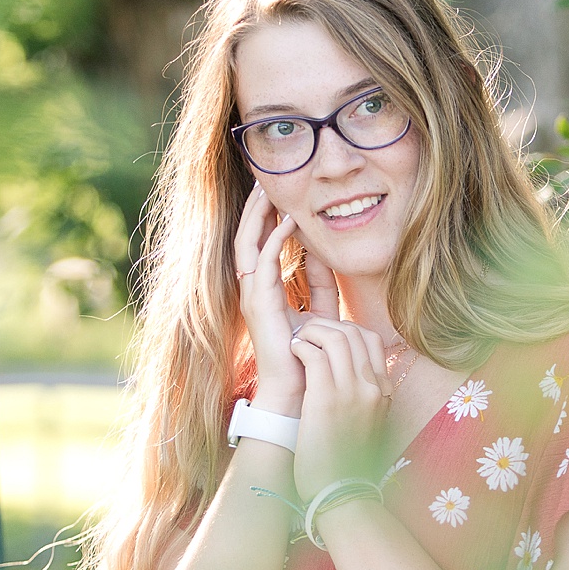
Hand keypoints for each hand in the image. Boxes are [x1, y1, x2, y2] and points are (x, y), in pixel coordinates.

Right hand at [232, 183, 340, 415]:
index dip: (265, 219)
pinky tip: (290, 222)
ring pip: (247, 245)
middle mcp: (252, 291)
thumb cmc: (310, 355)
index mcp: (263, 291)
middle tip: (265, 181)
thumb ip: (320, 282)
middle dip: (255, 209)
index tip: (277, 194)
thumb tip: (322, 251)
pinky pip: (262, 263)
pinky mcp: (258, 304)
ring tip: (270, 191)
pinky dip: (275, 239)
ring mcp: (251, 297)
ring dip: (259, 216)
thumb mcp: (321, 310)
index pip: (258, 245)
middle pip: (246, 238)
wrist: (299, 388)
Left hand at [287, 316, 389, 497]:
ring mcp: (352, 392)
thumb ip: (361, 395)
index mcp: (384, 392)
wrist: (339, 492)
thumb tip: (343, 374)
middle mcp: (373, 388)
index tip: (326, 337)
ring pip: (334, 337)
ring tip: (298, 342)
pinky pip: (314, 354)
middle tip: (306, 334)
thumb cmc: (344, 461)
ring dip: (311, 332)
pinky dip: (301, 346)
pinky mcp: (326, 399)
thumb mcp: (366, 423)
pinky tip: (294, 353)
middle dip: (325, 325)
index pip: (372, 340)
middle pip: (353, 332)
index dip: (345, 329)